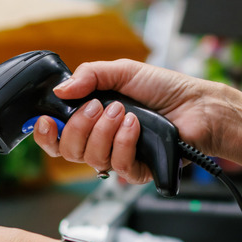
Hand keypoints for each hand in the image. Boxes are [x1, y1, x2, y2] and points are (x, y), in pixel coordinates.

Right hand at [30, 59, 232, 183]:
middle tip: (98, 106)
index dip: (45, 134)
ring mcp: (119, 157)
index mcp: (92, 120)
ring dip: (104, 131)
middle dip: (79, 126)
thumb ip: (89, 76)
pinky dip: (124, 142)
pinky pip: (118, 167)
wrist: (197, 105)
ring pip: (91, 159)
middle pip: (68, 151)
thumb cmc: (164, 89)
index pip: (56, 137)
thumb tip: (60, 90)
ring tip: (123, 111)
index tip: (44, 121)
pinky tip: (135, 125)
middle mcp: (101, 141)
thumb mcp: (123, 71)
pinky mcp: (139, 170)